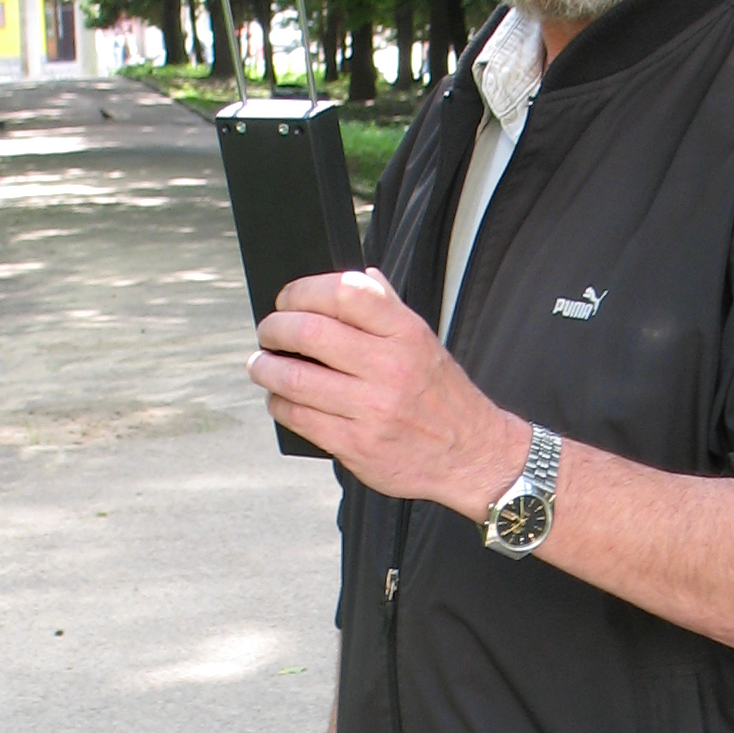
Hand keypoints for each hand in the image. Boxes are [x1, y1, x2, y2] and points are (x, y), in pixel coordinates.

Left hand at [248, 269, 522, 513]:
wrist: (471, 454)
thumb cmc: (444, 398)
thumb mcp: (424, 342)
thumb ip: (388, 309)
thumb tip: (359, 278)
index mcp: (405, 333)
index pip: (343, 293)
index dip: (302, 291)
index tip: (287, 299)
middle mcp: (389, 367)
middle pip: (310, 333)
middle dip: (274, 329)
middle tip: (268, 332)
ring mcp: (372, 409)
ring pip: (296, 379)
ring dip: (267, 368)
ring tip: (262, 365)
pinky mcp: (357, 445)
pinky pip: (300, 418)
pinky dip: (280, 404)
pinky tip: (281, 399)